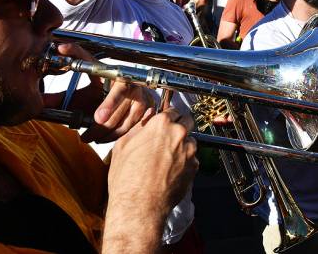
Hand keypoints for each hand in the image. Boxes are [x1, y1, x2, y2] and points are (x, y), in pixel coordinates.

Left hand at [42, 43, 153, 142]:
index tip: (61, 48)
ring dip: (104, 130)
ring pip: (121, 113)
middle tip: (96, 120)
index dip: (75, 51)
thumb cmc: (105, 100)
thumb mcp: (85, 98)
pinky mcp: (146, 106)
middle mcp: (123, 78)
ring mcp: (137, 91)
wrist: (137, 103)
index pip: (87, 57)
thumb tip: (39, 104)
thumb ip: (63, 100)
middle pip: (116, 92)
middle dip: (107, 107)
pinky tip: (102, 138)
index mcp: (104, 71)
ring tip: (89, 137)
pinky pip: (129, 124)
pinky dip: (114, 135)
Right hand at [104, 108, 198, 244]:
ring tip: (167, 159)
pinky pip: (193, 158)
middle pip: (187, 121)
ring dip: (183, 145)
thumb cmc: (127, 178)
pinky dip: (185, 162)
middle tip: (168, 139)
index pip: (172, 110)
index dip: (167, 117)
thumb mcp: (123, 146)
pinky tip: (171, 171)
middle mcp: (179, 134)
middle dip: (179, 127)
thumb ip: (139, 127)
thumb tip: (148, 118)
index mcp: (161, 124)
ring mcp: (189, 150)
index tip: (165, 123)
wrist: (139, 206)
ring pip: (190, 141)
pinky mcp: (194, 167)